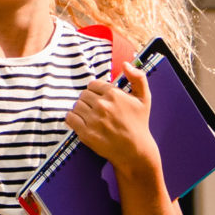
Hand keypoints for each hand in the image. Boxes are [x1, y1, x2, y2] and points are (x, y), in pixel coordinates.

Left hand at [66, 59, 160, 181]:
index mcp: (114, 94)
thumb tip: (126, 64)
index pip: (92, 85)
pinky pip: (70, 118)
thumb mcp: (144, 98)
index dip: (96, 92)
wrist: (135, 150)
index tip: (102, 100)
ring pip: (76, 106)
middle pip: (83, 95)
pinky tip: (81, 123)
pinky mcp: (86, 133)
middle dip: (88, 101)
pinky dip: (73, 119)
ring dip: (81, 111)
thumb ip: (138, 77)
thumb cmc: (139, 123)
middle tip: (97, 111)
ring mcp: (93, 120)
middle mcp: (102, 105)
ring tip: (91, 118)